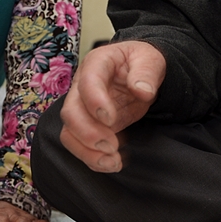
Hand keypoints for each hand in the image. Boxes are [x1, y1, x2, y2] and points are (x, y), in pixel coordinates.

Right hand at [58, 40, 165, 172]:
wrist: (139, 73)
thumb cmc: (141, 62)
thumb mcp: (150, 59)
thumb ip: (146, 72)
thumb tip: (142, 91)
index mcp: (96, 64)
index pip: (87, 82)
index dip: (95, 102)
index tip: (110, 119)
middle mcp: (82, 87)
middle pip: (70, 112)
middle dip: (88, 134)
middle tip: (112, 146)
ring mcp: (83, 109)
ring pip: (70, 133)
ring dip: (88, 152)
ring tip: (113, 162)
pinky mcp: (89, 127)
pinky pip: (81, 146)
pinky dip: (94, 159)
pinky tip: (115, 162)